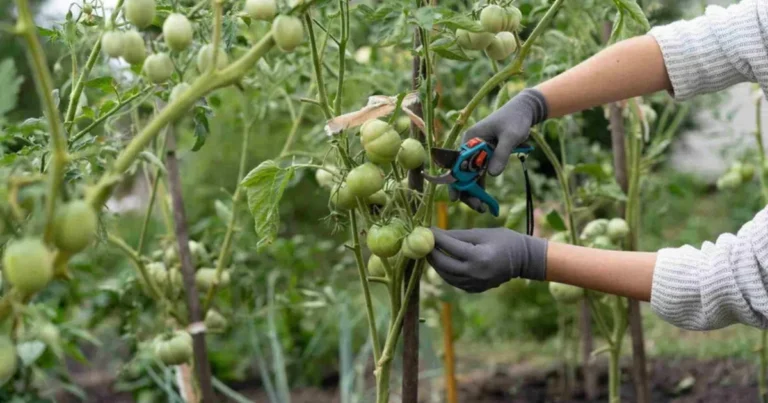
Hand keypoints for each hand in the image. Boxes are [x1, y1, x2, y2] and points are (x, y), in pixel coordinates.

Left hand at [427, 227, 547, 292]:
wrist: (523, 260)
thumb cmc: (504, 241)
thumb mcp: (481, 233)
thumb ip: (458, 235)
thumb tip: (436, 233)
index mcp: (478, 256)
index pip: (449, 247)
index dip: (435, 238)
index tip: (425, 230)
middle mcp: (475, 273)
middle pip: (443, 264)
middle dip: (431, 252)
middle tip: (423, 242)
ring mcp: (475, 284)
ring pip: (446, 275)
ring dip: (435, 263)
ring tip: (430, 251)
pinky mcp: (475, 289)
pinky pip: (454, 281)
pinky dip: (445, 272)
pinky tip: (442, 262)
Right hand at [450, 88, 547, 211]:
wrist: (524, 111)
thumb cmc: (515, 120)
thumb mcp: (510, 136)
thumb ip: (501, 154)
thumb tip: (492, 175)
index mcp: (470, 138)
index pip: (457, 163)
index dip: (455, 182)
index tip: (456, 198)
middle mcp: (470, 146)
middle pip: (462, 172)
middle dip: (467, 191)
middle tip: (478, 208)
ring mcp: (477, 152)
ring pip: (471, 176)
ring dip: (475, 192)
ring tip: (482, 209)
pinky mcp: (486, 156)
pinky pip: (480, 174)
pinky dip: (482, 186)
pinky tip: (485, 201)